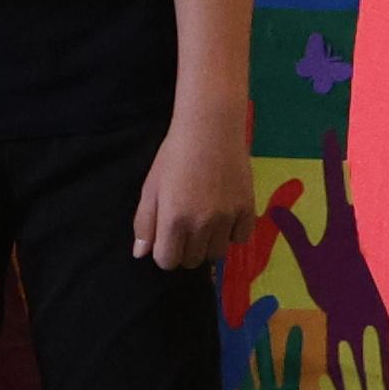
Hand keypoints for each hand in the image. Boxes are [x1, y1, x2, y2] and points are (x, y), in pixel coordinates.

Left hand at [133, 104, 249, 271]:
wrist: (211, 128)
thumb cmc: (174, 155)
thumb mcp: (151, 187)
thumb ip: (145, 223)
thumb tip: (141, 254)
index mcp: (173, 219)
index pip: (167, 261)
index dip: (165, 252)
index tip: (167, 238)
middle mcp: (201, 224)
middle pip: (193, 261)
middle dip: (186, 249)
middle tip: (186, 227)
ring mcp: (227, 218)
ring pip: (217, 253)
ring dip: (209, 243)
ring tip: (206, 222)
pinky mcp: (247, 209)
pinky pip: (240, 238)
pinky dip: (232, 232)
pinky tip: (225, 215)